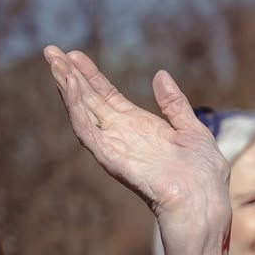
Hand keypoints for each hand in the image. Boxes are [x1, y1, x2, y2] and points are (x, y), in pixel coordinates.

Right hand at [43, 47, 230, 254]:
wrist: (204, 204)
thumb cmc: (203, 177)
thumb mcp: (193, 130)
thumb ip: (174, 105)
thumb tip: (160, 75)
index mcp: (141, 128)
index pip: (108, 97)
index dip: (91, 76)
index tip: (74, 54)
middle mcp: (123, 136)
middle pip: (90, 101)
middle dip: (70, 76)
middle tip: (51, 50)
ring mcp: (115, 148)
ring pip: (83, 113)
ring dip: (67, 88)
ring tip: (54, 62)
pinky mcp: (111, 159)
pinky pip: (88, 132)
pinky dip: (75, 109)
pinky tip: (67, 87)